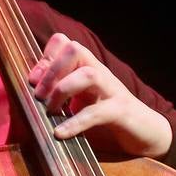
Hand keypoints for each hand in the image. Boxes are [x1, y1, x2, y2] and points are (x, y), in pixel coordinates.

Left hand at [27, 33, 172, 157]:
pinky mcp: (121, 112)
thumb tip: (29, 97)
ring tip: (51, 111)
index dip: (45, 57)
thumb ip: (59, 95)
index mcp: (87, 67)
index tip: (33, 81)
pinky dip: (75, 123)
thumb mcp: (80, 102)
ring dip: (63, 91)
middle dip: (51, 71)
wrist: (145, 133)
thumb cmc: (107, 118)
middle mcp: (99, 73)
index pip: (64, 42)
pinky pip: (97, 112)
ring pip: (88, 74)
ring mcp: (112, 90)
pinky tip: (60, 133)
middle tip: (39, 97)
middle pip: (75, 49)